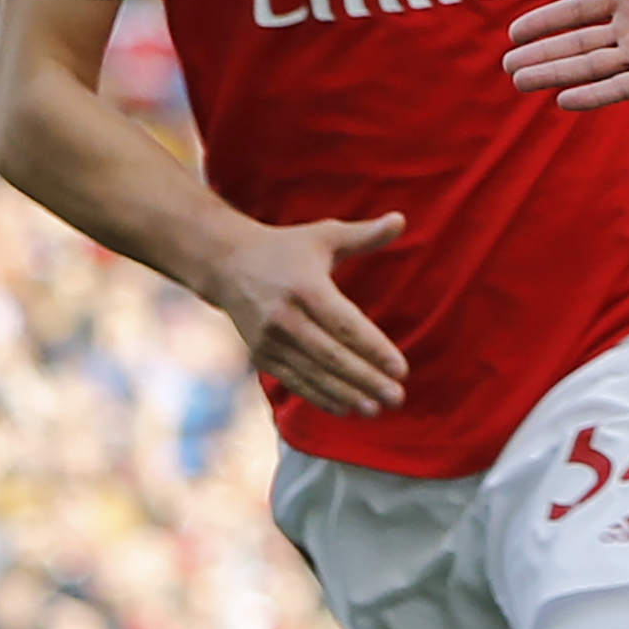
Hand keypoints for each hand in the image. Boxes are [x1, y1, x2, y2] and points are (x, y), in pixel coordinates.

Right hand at [204, 211, 409, 416]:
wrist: (226, 264)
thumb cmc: (286, 248)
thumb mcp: (324, 235)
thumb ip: (365, 234)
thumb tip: (402, 219)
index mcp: (306, 288)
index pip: (346, 325)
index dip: (374, 349)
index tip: (402, 369)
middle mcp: (286, 318)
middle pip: (332, 356)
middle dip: (366, 380)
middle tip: (397, 398)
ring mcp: (270, 340)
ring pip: (314, 373)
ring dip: (346, 394)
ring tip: (376, 409)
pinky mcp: (261, 354)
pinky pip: (294, 380)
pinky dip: (319, 396)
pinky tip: (345, 408)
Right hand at [504, 0, 628, 108]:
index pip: (580, 10)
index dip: (548, 20)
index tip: (513, 32)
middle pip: (578, 43)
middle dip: (542, 53)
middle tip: (505, 65)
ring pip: (592, 66)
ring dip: (556, 73)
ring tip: (520, 80)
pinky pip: (622, 86)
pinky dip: (594, 94)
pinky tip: (563, 99)